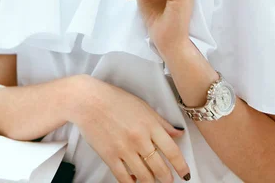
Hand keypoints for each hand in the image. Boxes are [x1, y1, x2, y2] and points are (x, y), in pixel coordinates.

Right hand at [69, 75, 190, 182]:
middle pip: (159, 168)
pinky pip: (124, 178)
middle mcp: (139, 139)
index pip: (172, 151)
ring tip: (154, 182)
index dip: (181, 166)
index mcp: (150, 124)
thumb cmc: (115, 100)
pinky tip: (135, 181)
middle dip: (167, 178)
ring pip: (144, 176)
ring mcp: (124, 149)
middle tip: (169, 180)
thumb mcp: (143, 106)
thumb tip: (177, 134)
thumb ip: (162, 122)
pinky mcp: (110, 157)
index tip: (185, 174)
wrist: (89, 100)